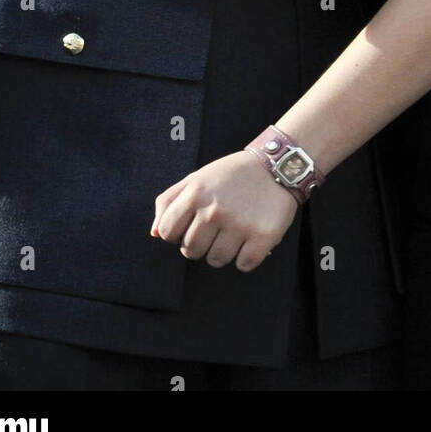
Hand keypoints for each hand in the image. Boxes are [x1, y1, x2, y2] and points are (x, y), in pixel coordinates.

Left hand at [151, 151, 296, 272]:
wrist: (276, 166)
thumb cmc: (231, 175)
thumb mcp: (196, 178)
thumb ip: (169, 201)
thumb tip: (155, 234)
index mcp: (195, 194)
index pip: (167, 232)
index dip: (176, 233)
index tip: (191, 226)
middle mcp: (214, 210)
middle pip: (190, 251)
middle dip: (200, 244)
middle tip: (215, 229)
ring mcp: (239, 224)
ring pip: (216, 261)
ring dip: (223, 251)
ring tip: (234, 232)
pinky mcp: (262, 236)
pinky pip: (244, 265)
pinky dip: (247, 257)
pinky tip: (251, 238)